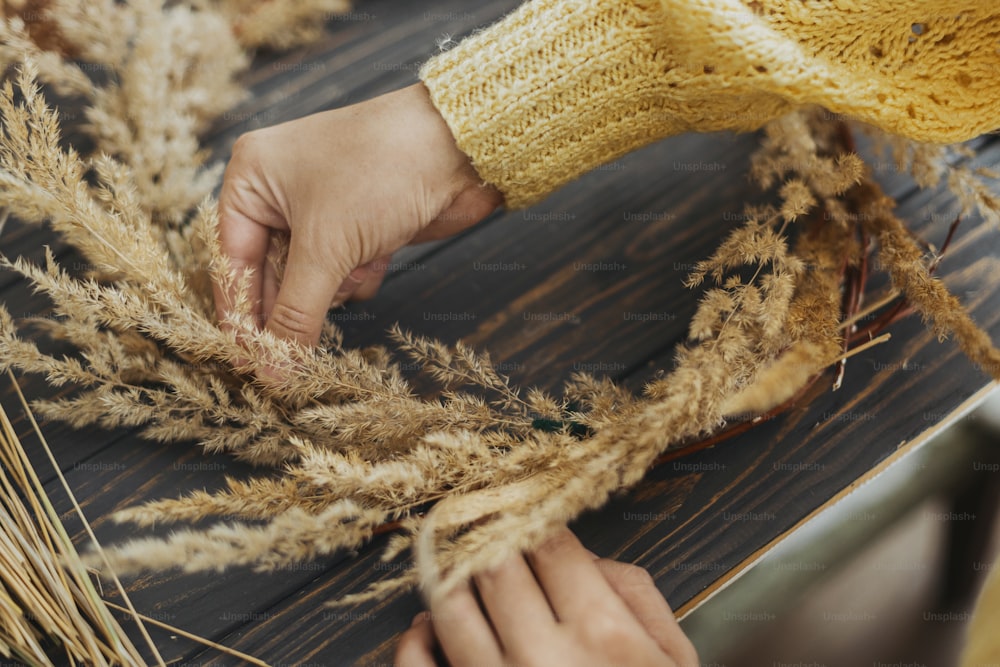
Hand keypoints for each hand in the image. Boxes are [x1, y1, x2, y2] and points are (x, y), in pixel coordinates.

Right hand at [213, 83, 501, 345]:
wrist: (459, 147)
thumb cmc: (379, 173)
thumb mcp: (326, 248)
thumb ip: (295, 314)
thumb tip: (271, 373)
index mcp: (251, 179)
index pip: (232, 263)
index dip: (241, 318)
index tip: (248, 366)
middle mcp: (280, 192)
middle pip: (270, 276)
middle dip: (295, 305)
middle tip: (295, 360)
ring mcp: (323, 209)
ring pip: (312, 279)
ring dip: (334, 285)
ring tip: (353, 265)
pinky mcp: (360, 226)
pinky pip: (345, 271)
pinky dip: (361, 273)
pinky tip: (378, 255)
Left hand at [395, 528, 698, 666]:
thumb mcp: (674, 666)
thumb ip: (638, 598)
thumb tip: (583, 557)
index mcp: (603, 635)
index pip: (550, 545)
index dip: (533, 523)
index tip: (522, 517)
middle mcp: (543, 658)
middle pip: (495, 564)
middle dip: (489, 542)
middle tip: (482, 530)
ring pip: (448, 604)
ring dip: (448, 579)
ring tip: (455, 571)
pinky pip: (416, 665)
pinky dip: (414, 638)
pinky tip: (427, 628)